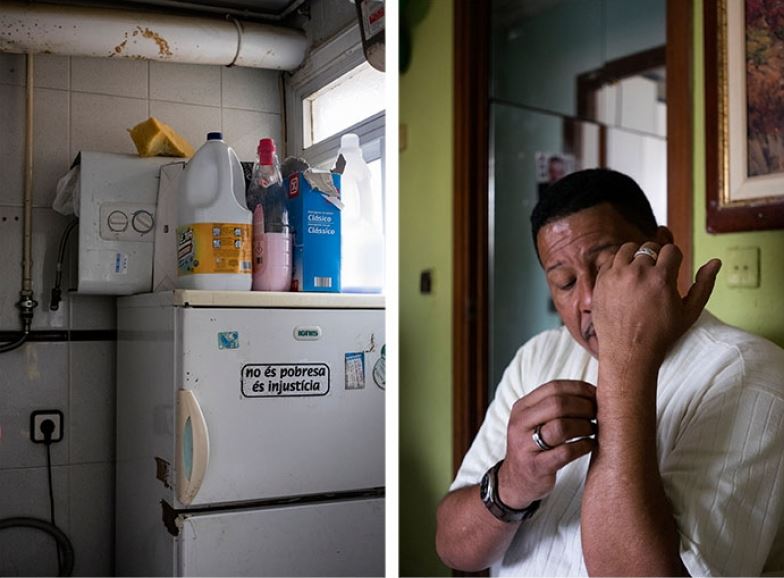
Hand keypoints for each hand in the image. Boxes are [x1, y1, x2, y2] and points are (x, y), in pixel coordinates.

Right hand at [498, 380, 595, 508]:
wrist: (515, 480)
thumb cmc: (533, 446)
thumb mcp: (534, 420)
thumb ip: (554, 405)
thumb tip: (592, 391)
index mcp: (522, 407)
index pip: (553, 387)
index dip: (579, 389)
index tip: (596, 394)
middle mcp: (520, 423)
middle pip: (557, 405)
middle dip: (584, 407)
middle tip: (597, 414)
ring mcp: (526, 446)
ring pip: (561, 427)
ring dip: (585, 426)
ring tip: (593, 429)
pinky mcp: (536, 467)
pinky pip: (566, 452)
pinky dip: (583, 446)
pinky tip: (589, 445)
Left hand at [592, 241, 720, 370]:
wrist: (629, 352)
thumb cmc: (661, 334)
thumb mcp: (690, 312)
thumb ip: (704, 285)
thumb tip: (715, 261)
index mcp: (661, 278)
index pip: (671, 250)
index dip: (674, 260)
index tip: (671, 271)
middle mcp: (637, 272)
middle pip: (649, 248)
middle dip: (655, 258)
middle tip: (656, 275)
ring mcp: (616, 275)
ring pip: (627, 249)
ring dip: (635, 257)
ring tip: (640, 274)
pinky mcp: (601, 281)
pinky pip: (610, 260)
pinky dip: (618, 265)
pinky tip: (625, 279)